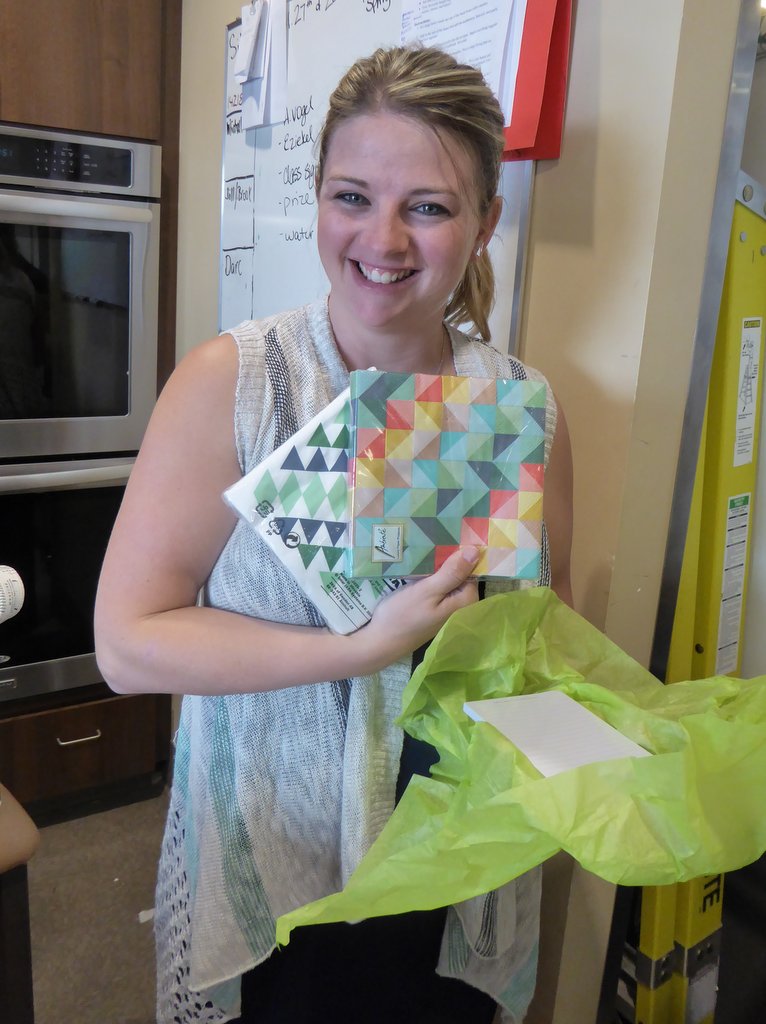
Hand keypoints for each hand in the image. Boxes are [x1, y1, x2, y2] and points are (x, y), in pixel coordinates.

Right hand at [352, 547, 480, 671]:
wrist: (380, 641)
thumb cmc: (403, 615)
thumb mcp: (427, 591)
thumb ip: (452, 573)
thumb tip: (475, 551)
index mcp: (465, 601)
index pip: (471, 568)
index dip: (459, 552)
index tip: (445, 537)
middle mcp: (460, 605)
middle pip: (459, 573)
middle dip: (446, 558)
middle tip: (431, 541)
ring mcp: (446, 607)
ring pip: (446, 578)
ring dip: (436, 566)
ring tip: (423, 548)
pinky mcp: (433, 608)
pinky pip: (436, 586)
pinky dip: (428, 576)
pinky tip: (417, 567)